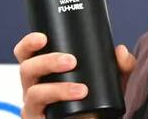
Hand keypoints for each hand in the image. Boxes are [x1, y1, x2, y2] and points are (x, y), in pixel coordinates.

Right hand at [13, 32, 135, 118]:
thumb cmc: (96, 101)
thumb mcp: (111, 81)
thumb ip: (121, 66)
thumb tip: (120, 51)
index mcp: (44, 71)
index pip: (27, 53)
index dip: (29, 43)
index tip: (43, 37)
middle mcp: (35, 87)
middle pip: (26, 68)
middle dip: (47, 62)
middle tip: (71, 61)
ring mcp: (35, 107)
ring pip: (33, 93)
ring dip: (57, 88)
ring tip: (81, 90)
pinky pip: (37, 114)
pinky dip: (57, 105)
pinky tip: (74, 103)